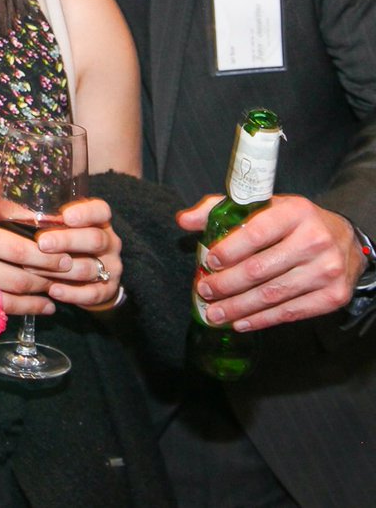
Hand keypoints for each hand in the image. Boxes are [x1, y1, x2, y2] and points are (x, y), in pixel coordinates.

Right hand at [0, 184, 75, 316]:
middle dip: (48, 282)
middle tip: (66, 282)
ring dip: (34, 304)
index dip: (48, 258)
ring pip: (8, 302)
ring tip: (51, 304)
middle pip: (20, 279)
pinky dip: (8, 314)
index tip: (66, 259)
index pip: (19, 251)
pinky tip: (21, 312)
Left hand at [36, 197, 123, 309]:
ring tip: (34, 269)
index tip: (66, 216)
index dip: (85, 213)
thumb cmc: (65, 243)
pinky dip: (71, 293)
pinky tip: (52, 290)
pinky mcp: (107, 290)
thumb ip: (43, 216)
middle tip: (42, 243)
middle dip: (66, 241)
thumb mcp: (60, 226)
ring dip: (60, 270)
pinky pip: (92, 293)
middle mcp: (109, 241)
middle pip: (94, 239)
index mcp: (99, 221)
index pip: (101, 210)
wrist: (89, 279)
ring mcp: (111, 266)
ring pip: (90, 267)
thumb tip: (3, 196)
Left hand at [177, 193, 364, 329]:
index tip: (209, 262)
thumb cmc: (292, 222)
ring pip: (272, 295)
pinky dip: (262, 320)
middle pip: (259, 269)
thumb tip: (184, 220)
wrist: (343, 240)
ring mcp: (327, 271)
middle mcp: (314, 241)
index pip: (255, 233)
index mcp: (294, 212)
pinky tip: (241, 322)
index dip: (229, 250)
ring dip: (238, 307)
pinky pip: (291, 313)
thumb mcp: (262, 206)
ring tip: (214, 313)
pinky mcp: (334, 296)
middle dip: (226, 284)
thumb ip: (220, 209)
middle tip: (204, 291)